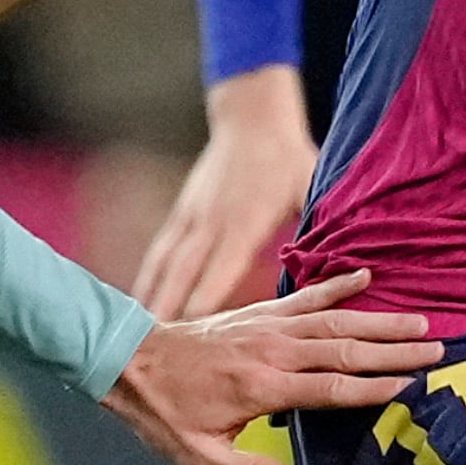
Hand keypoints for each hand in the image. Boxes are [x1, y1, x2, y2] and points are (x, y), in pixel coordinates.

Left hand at [100, 271, 437, 464]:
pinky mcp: (257, 314)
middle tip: (439, 348)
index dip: (373, 388)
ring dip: (379, 319)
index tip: (414, 386)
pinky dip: (336, 285)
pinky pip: (304, 296)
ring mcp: (265, 327)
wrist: (128, 361)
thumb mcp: (199, 456)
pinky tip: (366, 275)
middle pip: (345, 349)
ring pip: (333, 320)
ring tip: (420, 320)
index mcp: (261, 389)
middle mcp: (270, 352)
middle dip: (394, 349)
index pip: (331, 389)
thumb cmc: (165, 415)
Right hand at [131, 66, 318, 318]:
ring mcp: (191, 216)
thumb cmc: (288, 158)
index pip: (220, 270)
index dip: (205, 303)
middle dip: (167, 309)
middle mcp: (210, 222)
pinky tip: (138, 300)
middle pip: (182, 272)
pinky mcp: (183, 212)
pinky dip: (149, 277)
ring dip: (150, 297)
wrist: (252, 117)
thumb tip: (329, 272)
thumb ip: (313, 230)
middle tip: (153, 347)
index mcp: (243, 222)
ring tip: (137, 334)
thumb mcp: (309, 191)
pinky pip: (161, 251)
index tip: (193, 336)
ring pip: (164, 264)